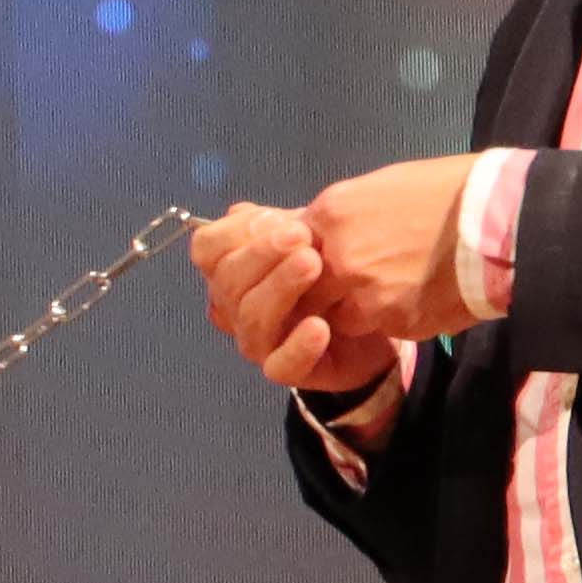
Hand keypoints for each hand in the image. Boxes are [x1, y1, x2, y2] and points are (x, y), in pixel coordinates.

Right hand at [190, 200, 399, 402]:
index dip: (234, 232)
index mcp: (231, 268)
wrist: (374, 318)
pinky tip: (320, 327)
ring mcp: (256, 340)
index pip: (207, 248)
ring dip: (281, 288)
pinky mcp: (284, 370)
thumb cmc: (333, 272)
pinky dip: (298, 345)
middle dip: (262, 255)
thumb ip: (280, 224)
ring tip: (315, 265)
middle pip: (228, 280)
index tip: (278, 220)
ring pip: (252, 318)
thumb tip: (244, 213)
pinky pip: (281, 364)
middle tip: (302, 235)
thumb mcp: (311, 236)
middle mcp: (234, 305)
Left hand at [297, 154, 486, 345]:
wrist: (505, 218)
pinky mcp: (394, 322)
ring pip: (339, 317)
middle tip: (352, 289)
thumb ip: (342, 216)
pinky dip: (392, 322)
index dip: (302, 266)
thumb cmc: (451, 192)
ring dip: (357, 313)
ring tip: (395, 292)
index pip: (288, 252)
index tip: (314, 270)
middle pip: (307, 290)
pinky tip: (420, 301)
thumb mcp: (383, 188)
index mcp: (331, 215)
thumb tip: (319, 234)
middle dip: (323, 294)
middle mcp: (337, 256)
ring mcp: (364, 293)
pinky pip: (379, 330)